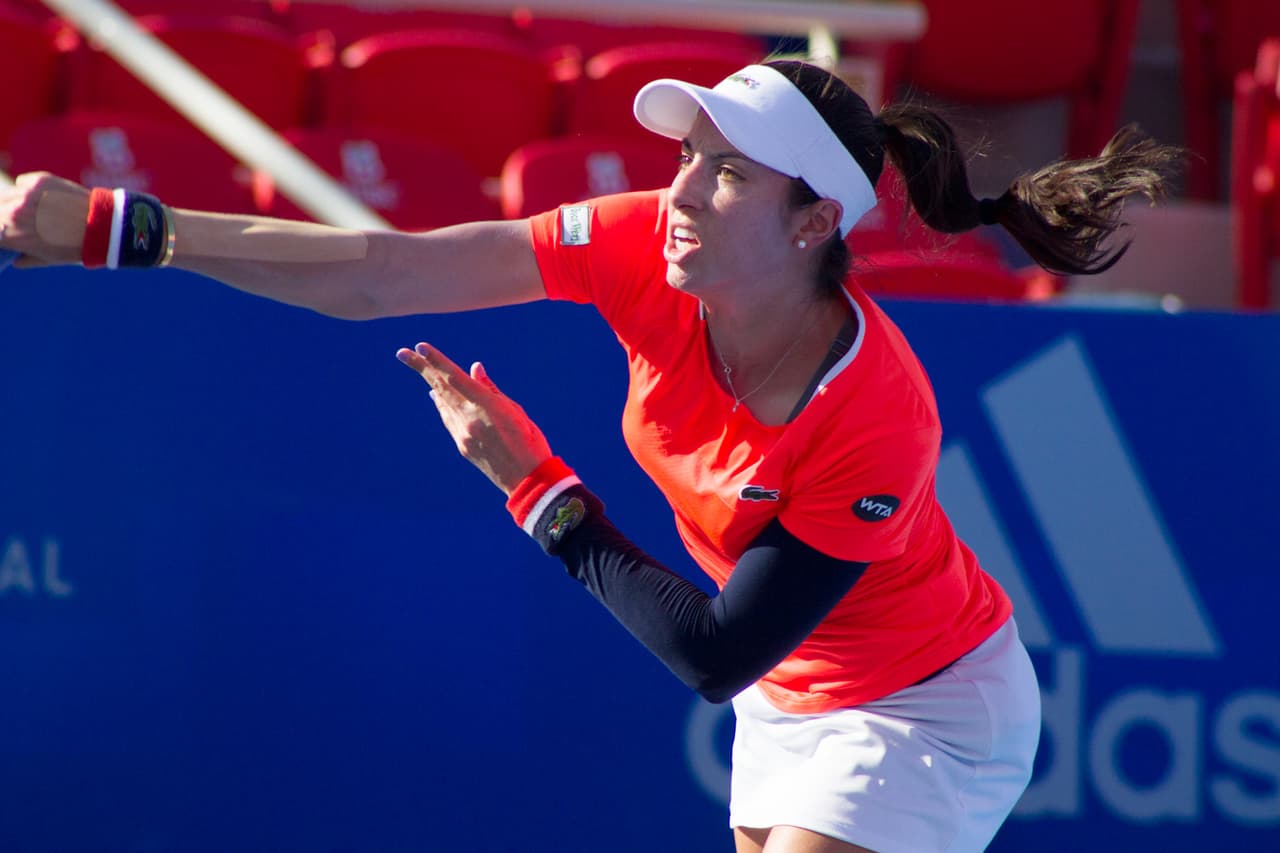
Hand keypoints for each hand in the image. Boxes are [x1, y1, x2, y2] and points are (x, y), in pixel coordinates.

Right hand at [0, 172, 89, 267]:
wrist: (102, 226)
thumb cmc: (75, 247)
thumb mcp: (47, 259)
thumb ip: (25, 259)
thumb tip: (14, 260)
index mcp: (11, 235)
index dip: (0, 235)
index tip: (5, 235)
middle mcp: (13, 212)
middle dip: (1, 218)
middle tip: (12, 222)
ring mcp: (25, 194)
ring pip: (4, 195)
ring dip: (9, 202)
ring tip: (25, 209)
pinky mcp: (38, 180)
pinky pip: (21, 182)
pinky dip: (25, 189)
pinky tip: (40, 197)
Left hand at [396, 342, 552, 495]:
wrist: (527, 480)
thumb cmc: (529, 441)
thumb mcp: (514, 410)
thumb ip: (490, 389)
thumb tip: (473, 368)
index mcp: (486, 406)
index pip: (455, 377)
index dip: (436, 361)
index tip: (420, 346)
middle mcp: (469, 419)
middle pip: (441, 387)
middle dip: (421, 368)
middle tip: (402, 352)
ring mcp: (463, 434)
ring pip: (442, 402)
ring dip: (430, 383)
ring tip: (419, 367)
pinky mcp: (462, 446)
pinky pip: (447, 419)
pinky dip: (441, 404)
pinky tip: (436, 395)